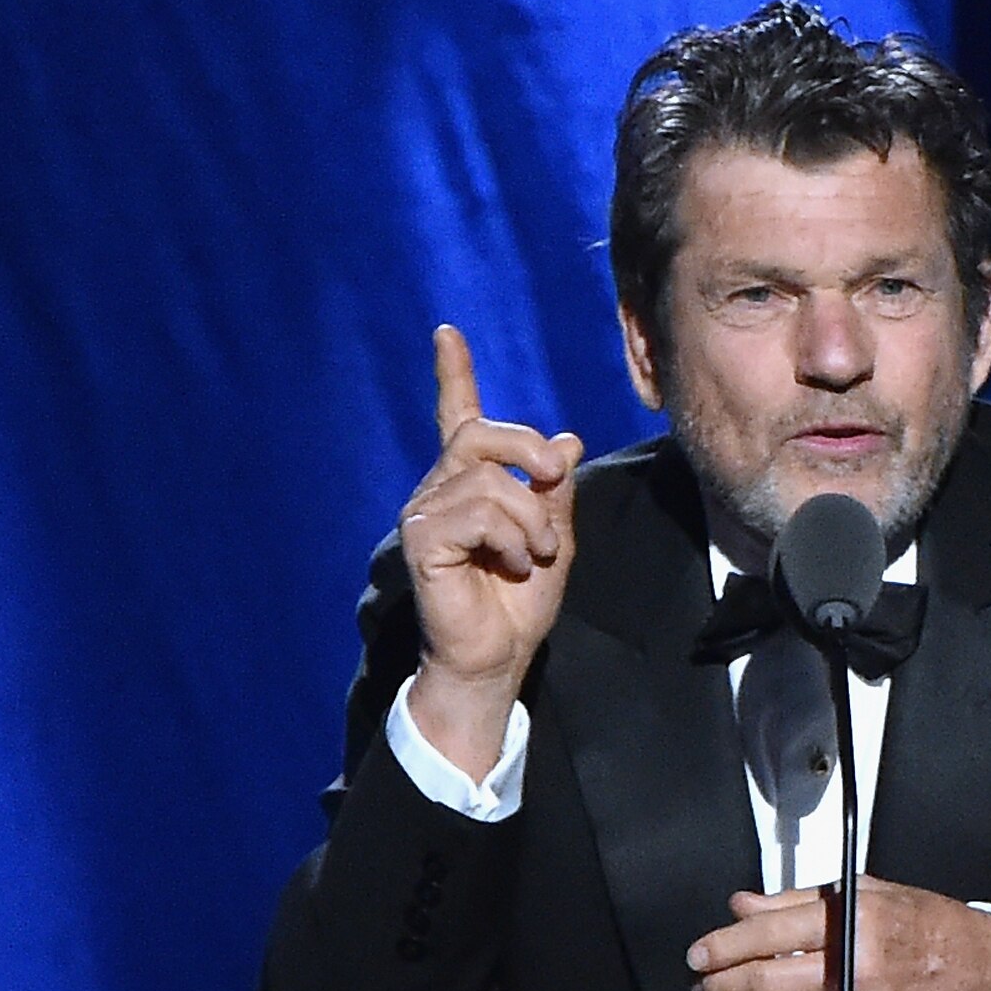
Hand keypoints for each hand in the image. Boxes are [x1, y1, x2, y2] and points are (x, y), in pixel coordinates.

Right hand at [399, 324, 582, 776]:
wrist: (497, 658)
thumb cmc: (520, 605)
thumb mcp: (554, 539)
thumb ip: (556, 491)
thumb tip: (567, 441)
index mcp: (469, 485)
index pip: (458, 417)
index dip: (453, 374)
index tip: (447, 332)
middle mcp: (440, 490)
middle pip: (483, 434)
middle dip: (528, 449)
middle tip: (555, 480)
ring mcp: (426, 513)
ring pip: (488, 479)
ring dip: (529, 517)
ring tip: (532, 554)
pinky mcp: (423, 540)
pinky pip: (477, 512)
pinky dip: (510, 536)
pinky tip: (512, 564)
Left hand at [689, 876, 990, 990]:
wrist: (974, 973)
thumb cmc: (923, 929)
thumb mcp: (863, 893)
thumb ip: (795, 902)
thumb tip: (742, 908)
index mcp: (857, 924)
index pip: (766, 935)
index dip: (721, 946)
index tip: (700, 954)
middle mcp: (861, 972)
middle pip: (764, 985)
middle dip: (719, 987)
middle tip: (702, 984)